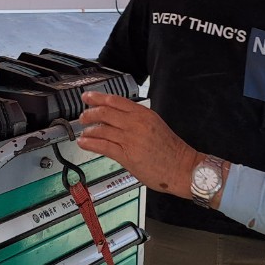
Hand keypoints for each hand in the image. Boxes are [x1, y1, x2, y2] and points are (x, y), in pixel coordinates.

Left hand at [76, 91, 195, 196]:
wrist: (183, 167)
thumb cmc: (171, 149)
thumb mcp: (155, 125)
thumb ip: (136, 120)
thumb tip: (116, 118)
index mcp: (143, 114)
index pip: (115, 100)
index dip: (97, 97)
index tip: (87, 97)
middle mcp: (136, 124)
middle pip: (104, 112)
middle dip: (89, 114)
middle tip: (82, 116)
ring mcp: (131, 139)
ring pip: (101, 129)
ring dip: (88, 130)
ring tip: (83, 132)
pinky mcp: (127, 156)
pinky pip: (103, 146)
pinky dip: (90, 143)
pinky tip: (84, 143)